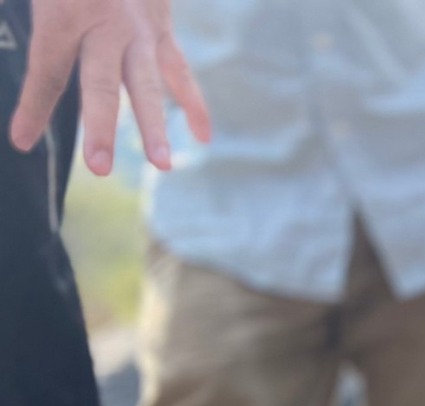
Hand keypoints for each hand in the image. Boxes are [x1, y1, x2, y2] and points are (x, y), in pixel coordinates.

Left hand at [10, 0, 210, 171]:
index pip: (48, 71)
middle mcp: (105, 24)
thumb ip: (26, 9)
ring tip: (162, 165)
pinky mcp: (162, 28)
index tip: (21, 139)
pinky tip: (203, 136)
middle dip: (99, 128)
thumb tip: (13, 26)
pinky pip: (179, 71)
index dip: (33, 108)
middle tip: (100, 168)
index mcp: (64, 12)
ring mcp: (139, 28)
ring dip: (155, 126)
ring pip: (147, 85)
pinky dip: (194, 103)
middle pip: (99, 85)